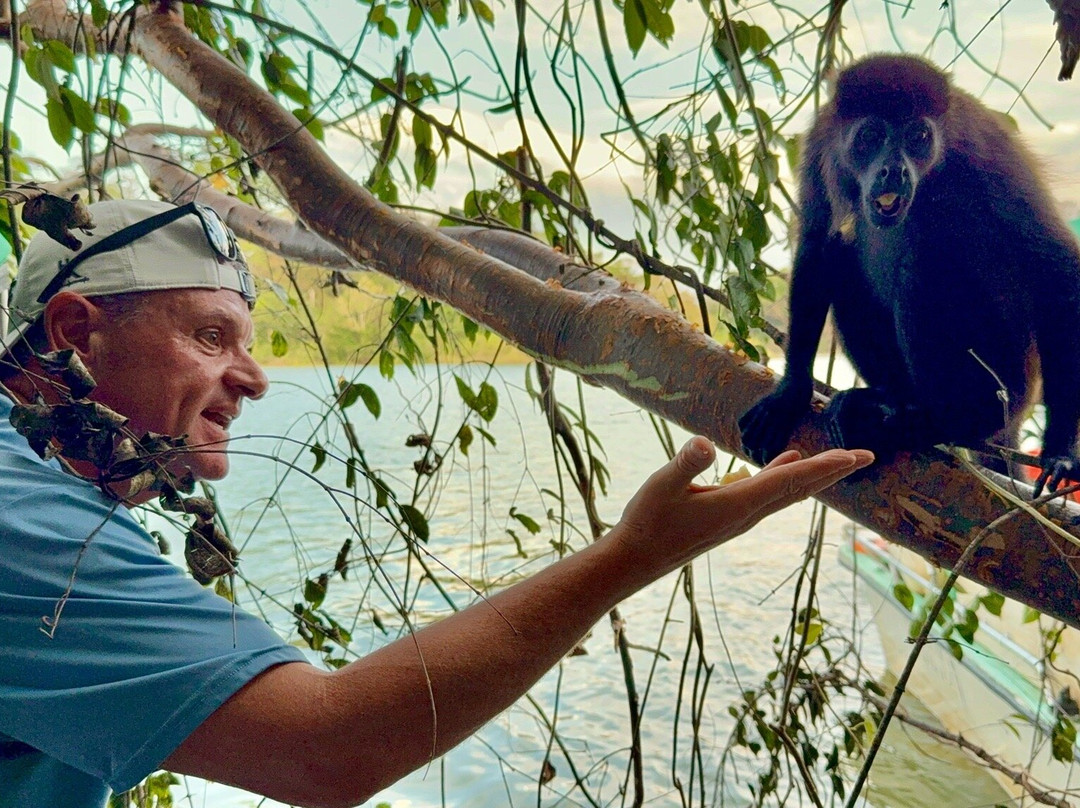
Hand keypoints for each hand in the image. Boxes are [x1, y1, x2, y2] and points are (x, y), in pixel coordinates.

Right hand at [610, 437, 873, 581]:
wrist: (634, 561)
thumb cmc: (646, 522)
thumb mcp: (661, 486)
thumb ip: (685, 464)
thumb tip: (703, 444)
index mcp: (738, 504)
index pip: (789, 481)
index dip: (824, 466)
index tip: (856, 456)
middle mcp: (747, 514)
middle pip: (799, 489)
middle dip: (832, 471)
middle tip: (866, 456)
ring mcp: (739, 519)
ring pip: (786, 493)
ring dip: (813, 476)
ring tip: (837, 460)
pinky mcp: (728, 519)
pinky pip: (766, 495)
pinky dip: (783, 477)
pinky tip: (785, 464)